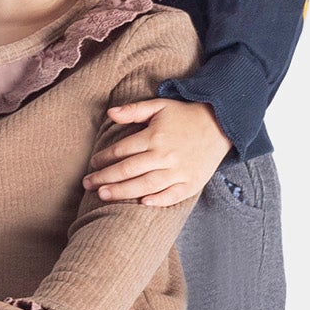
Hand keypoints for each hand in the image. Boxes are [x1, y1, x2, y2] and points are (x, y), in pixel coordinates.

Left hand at [83, 98, 230, 205]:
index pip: (122, 150)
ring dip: (122, 191)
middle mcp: (165, 155)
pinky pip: (172, 195)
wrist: (221, 124)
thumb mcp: (159, 105)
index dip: (104, 158)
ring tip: (103, 196)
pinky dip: (157, 200)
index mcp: (155, 136)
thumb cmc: (184, 116)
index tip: (93, 164)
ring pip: (145, 185)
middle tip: (88, 184)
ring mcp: (179, 171)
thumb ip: (134, 110)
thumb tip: (110, 113)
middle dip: (105, 178)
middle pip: (128, 170)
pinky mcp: (192, 183)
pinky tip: (141, 203)